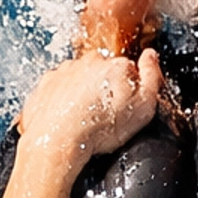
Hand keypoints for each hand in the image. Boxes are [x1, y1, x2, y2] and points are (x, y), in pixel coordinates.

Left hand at [18, 47, 160, 169]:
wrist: (58, 141)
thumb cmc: (99, 129)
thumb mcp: (143, 107)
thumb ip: (151, 77)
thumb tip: (151, 56)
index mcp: (115, 65)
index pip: (128, 70)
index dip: (129, 91)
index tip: (125, 107)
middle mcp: (89, 62)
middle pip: (103, 72)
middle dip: (105, 90)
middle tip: (105, 116)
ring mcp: (65, 71)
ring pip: (79, 79)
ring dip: (83, 94)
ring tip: (85, 120)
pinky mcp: (46, 85)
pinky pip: (58, 89)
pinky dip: (63, 101)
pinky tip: (68, 119)